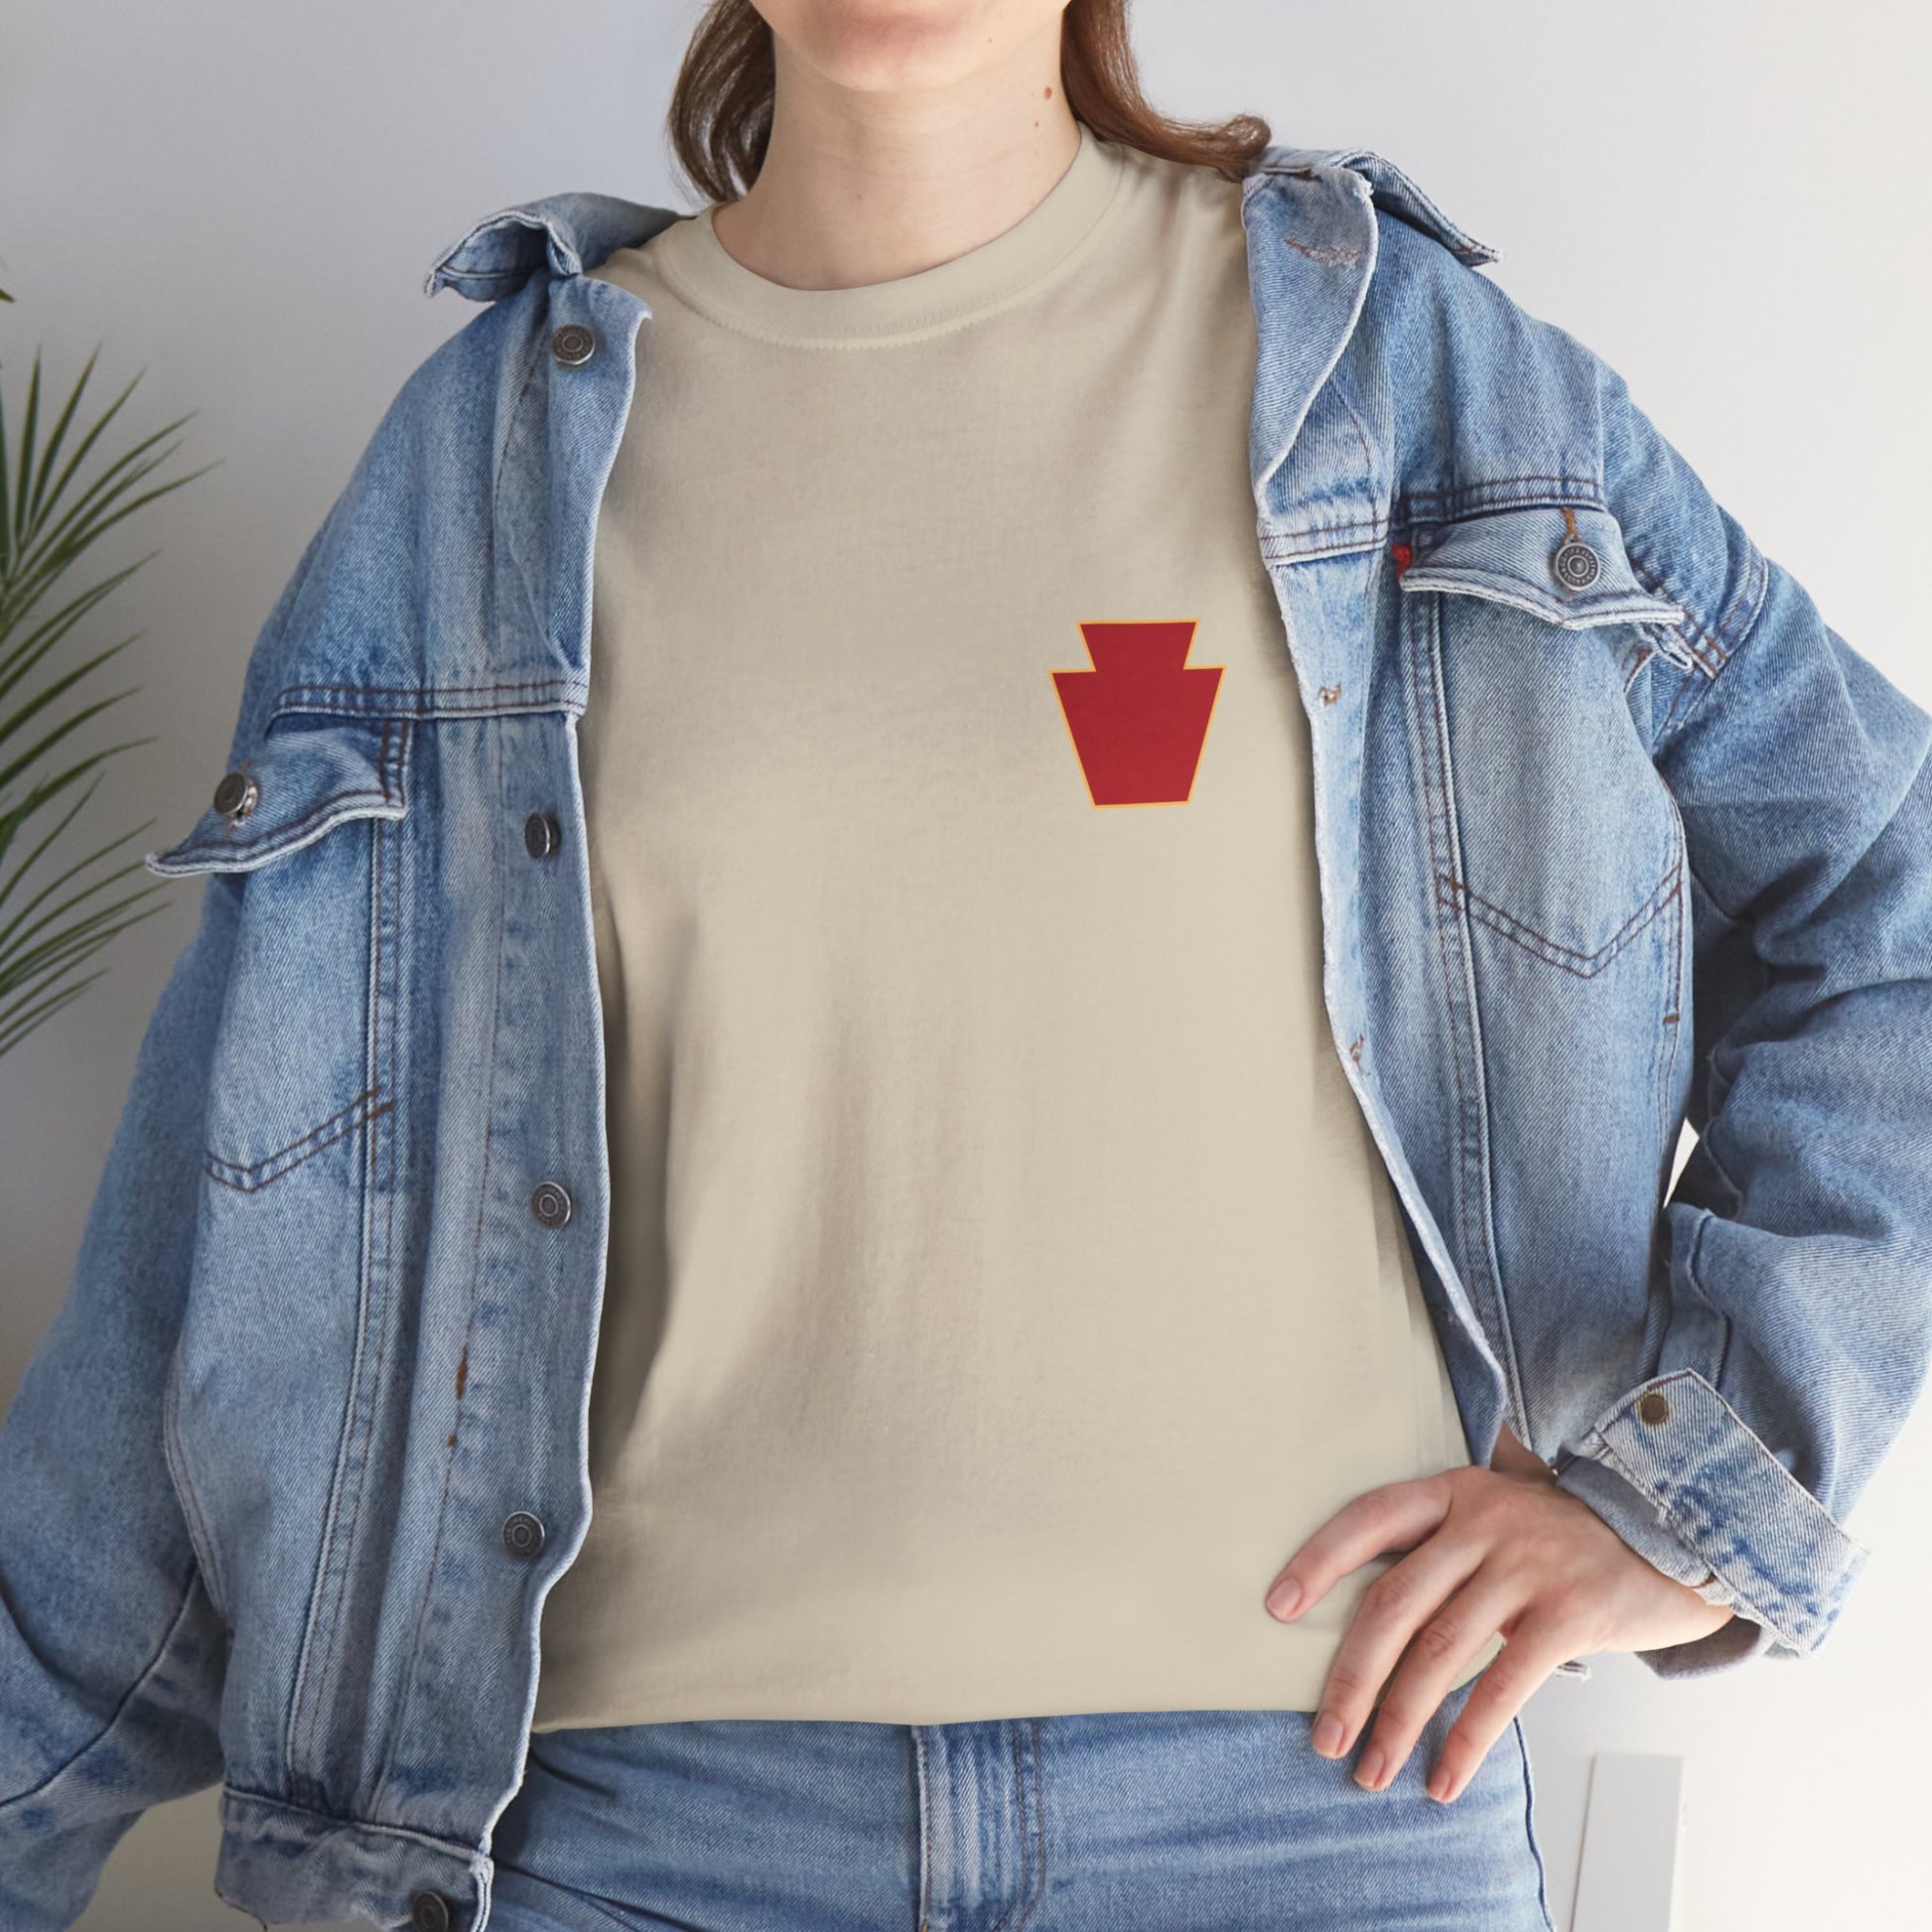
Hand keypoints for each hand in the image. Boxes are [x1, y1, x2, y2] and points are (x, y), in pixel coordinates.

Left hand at [1260, 1426, 1734, 1803]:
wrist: (1679, 1528)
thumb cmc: (1570, 1533)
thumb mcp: (1502, 1510)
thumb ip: (1446, 1541)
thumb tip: (1370, 1610)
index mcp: (1454, 1492)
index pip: (1367, 1519)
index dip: (1319, 1561)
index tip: (1277, 1607)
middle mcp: (1483, 1521)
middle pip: (1395, 1603)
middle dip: (1352, 1677)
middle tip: (1324, 1735)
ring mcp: (1526, 1565)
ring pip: (1440, 1651)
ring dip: (1399, 1719)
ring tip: (1372, 1767)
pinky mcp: (1568, 1612)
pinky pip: (1502, 1685)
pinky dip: (1467, 1738)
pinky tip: (1443, 1777)